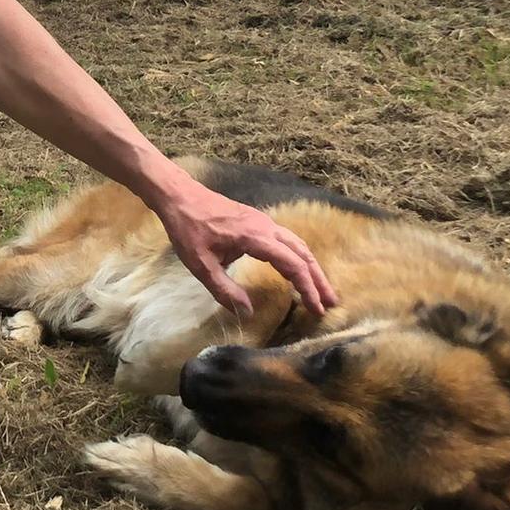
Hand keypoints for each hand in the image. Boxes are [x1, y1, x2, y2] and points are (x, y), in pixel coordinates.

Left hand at [151, 179, 337, 320]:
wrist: (179, 196)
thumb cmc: (188, 229)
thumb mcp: (201, 265)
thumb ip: (224, 290)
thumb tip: (247, 313)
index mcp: (255, 237)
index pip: (292, 264)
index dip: (307, 287)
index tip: (317, 308)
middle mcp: (266, 226)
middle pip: (302, 253)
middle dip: (318, 279)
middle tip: (331, 303)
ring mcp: (264, 221)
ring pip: (298, 244)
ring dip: (311, 267)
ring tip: (321, 291)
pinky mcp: (258, 221)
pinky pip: (287, 240)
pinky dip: (299, 257)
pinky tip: (298, 270)